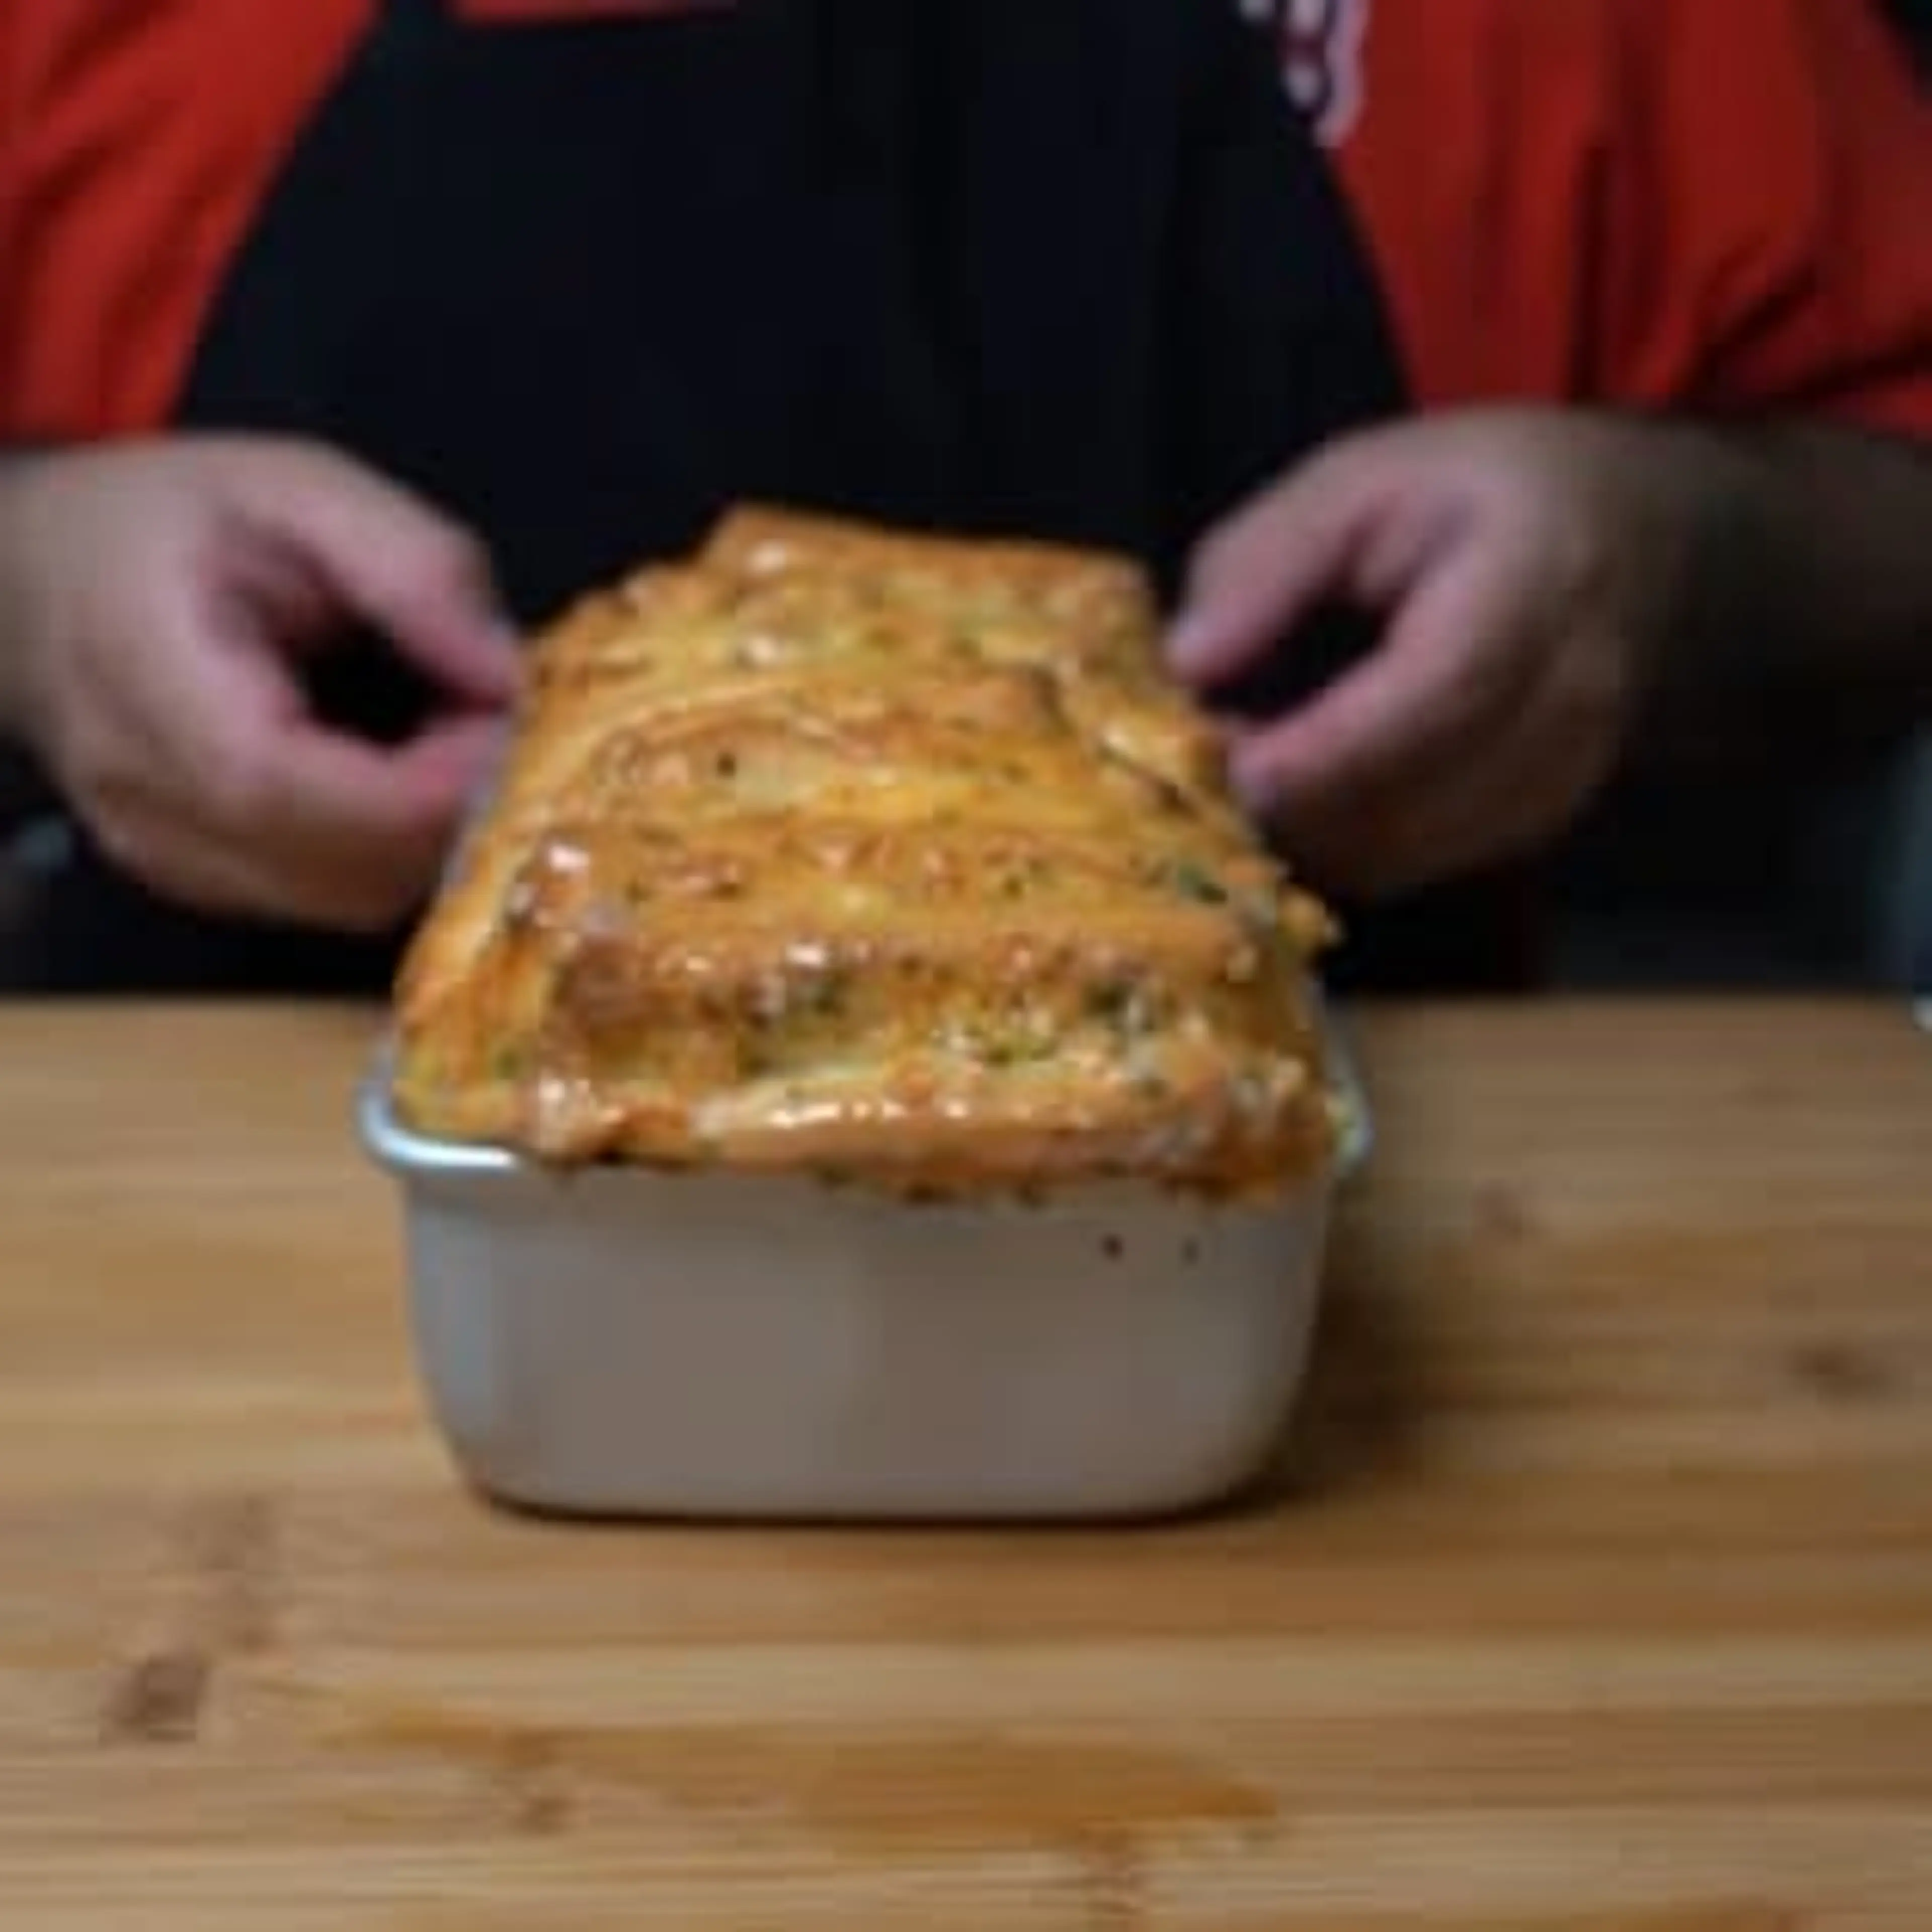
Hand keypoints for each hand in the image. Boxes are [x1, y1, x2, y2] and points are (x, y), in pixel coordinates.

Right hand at [0, 434, 517, 931]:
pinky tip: (410, 773)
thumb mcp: (304, 490)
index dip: (424, 784)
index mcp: (151, 684)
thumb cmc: (170, 520)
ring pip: (348, 900)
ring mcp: (171, 859)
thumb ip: (415, 573)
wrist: (43, 571)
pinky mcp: (201, 881)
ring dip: (434, 835)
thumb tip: (513, 677)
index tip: (511, 730)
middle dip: (453, 810)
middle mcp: (149, 803)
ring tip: (456, 737)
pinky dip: (397, 850)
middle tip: (503, 725)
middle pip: (340, 869)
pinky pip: (330, 898)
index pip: (288, 788)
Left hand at [1168, 408, 1708, 897]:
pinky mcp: (1529, 830)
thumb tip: (1185, 665)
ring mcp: (1558, 782)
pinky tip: (1296, 789)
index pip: (1439, 698)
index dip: (1326, 750)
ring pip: (1402, 856)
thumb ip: (1265, 565)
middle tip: (1198, 762)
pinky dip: (1337, 844)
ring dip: (1304, 831)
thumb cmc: (1474, 496)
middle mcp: (1568, 705)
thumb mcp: (1357, 481)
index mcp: (1532, 590)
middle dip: (1289, 801)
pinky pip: (1410, 868)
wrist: (1618, 539)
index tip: (1228, 766)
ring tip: (1244, 763)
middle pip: (1412, 801)